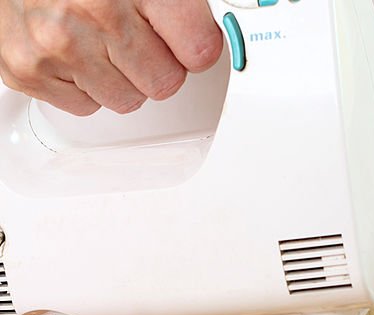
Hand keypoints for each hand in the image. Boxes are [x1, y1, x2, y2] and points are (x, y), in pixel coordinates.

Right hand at [0, 0, 222, 115]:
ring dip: (119, 76)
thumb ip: (173, 5)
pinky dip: (84, 83)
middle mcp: (92, 11)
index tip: (188, 40)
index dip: (196, 45)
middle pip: (165, 82)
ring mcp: (58, 45)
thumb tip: (205, 38)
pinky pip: (86, 107)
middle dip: (156, 64)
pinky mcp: (29, 71)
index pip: (197, 48)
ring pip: (127, 100)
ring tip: (98, 39)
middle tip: (134, 35)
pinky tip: (73, 49)